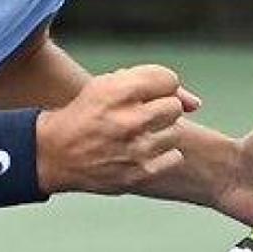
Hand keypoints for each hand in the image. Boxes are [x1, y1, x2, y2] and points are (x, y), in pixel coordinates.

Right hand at [35, 65, 200, 194]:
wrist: (56, 153)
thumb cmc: (86, 114)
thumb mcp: (107, 85)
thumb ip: (153, 84)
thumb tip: (196, 104)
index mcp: (118, 91)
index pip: (168, 79)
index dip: (159, 85)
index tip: (145, 94)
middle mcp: (129, 119)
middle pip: (174, 106)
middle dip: (160, 108)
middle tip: (140, 116)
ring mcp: (136, 148)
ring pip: (175, 131)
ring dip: (160, 131)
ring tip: (137, 134)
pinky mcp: (141, 172)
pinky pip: (174, 156)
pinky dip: (161, 154)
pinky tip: (139, 151)